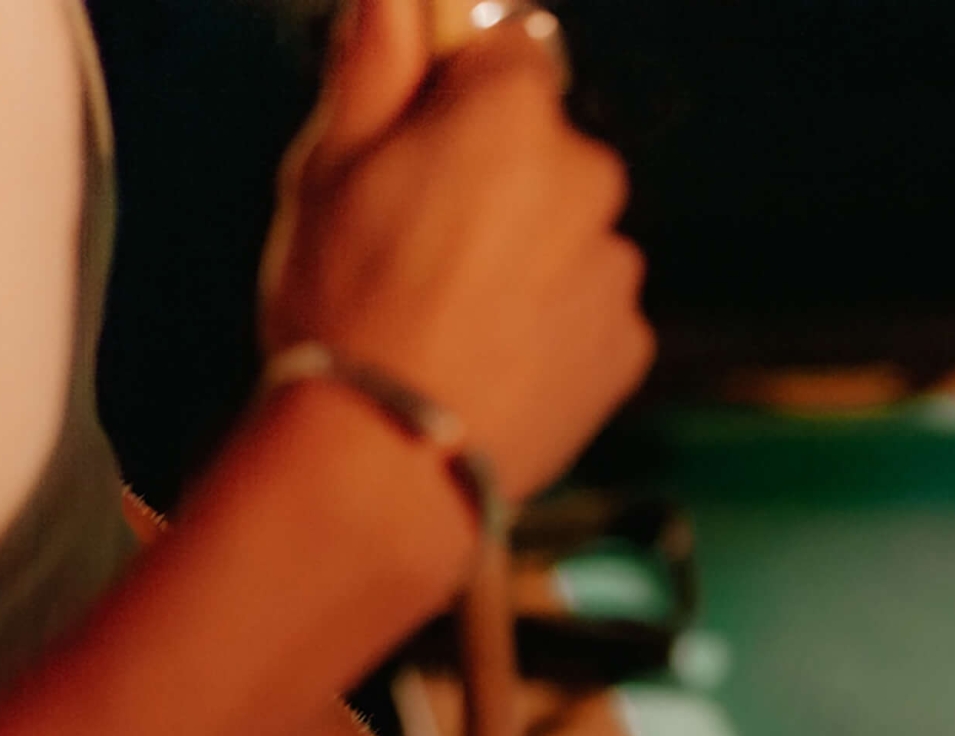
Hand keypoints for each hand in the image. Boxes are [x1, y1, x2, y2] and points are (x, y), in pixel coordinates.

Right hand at [260, 0, 650, 501]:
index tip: (421, 138)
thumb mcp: (328, 167)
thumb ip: (375, 65)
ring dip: (530, 257)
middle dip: (499, 180)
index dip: (460, 93)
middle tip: (424, 246)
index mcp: (514, 114)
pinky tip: (494, 360)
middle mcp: (587, 180)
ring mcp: (614, 271)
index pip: (509, 53)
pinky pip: (590, 314)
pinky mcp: (626, 350)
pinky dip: (553, 327)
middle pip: (547, 152)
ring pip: (572, 236)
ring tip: (458, 318)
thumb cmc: (347, 310)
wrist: (390, 463)